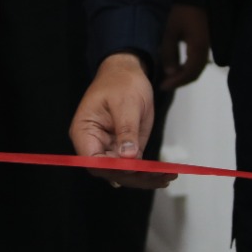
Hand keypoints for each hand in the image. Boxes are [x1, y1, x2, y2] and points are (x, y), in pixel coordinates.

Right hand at [69, 54, 173, 188]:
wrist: (126, 73)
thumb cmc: (121, 83)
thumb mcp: (126, 104)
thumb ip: (126, 131)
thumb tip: (127, 157)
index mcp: (84, 131)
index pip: (92, 160)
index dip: (112, 168)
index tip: (134, 168)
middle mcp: (94, 144)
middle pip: (109, 170)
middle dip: (134, 176)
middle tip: (159, 176)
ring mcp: (109, 148)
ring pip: (123, 172)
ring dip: (144, 178)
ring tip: (167, 176)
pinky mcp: (123, 149)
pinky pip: (133, 166)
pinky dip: (148, 172)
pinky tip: (164, 174)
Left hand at [159, 3, 209, 90]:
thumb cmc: (179, 9)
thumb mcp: (169, 30)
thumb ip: (169, 52)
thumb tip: (170, 73)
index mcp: (199, 47)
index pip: (190, 72)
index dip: (177, 82)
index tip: (162, 86)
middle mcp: (206, 48)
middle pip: (196, 71)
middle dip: (180, 80)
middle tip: (165, 84)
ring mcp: (207, 43)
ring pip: (198, 65)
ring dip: (184, 73)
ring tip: (168, 76)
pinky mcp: (205, 39)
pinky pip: (198, 57)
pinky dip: (187, 65)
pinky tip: (176, 65)